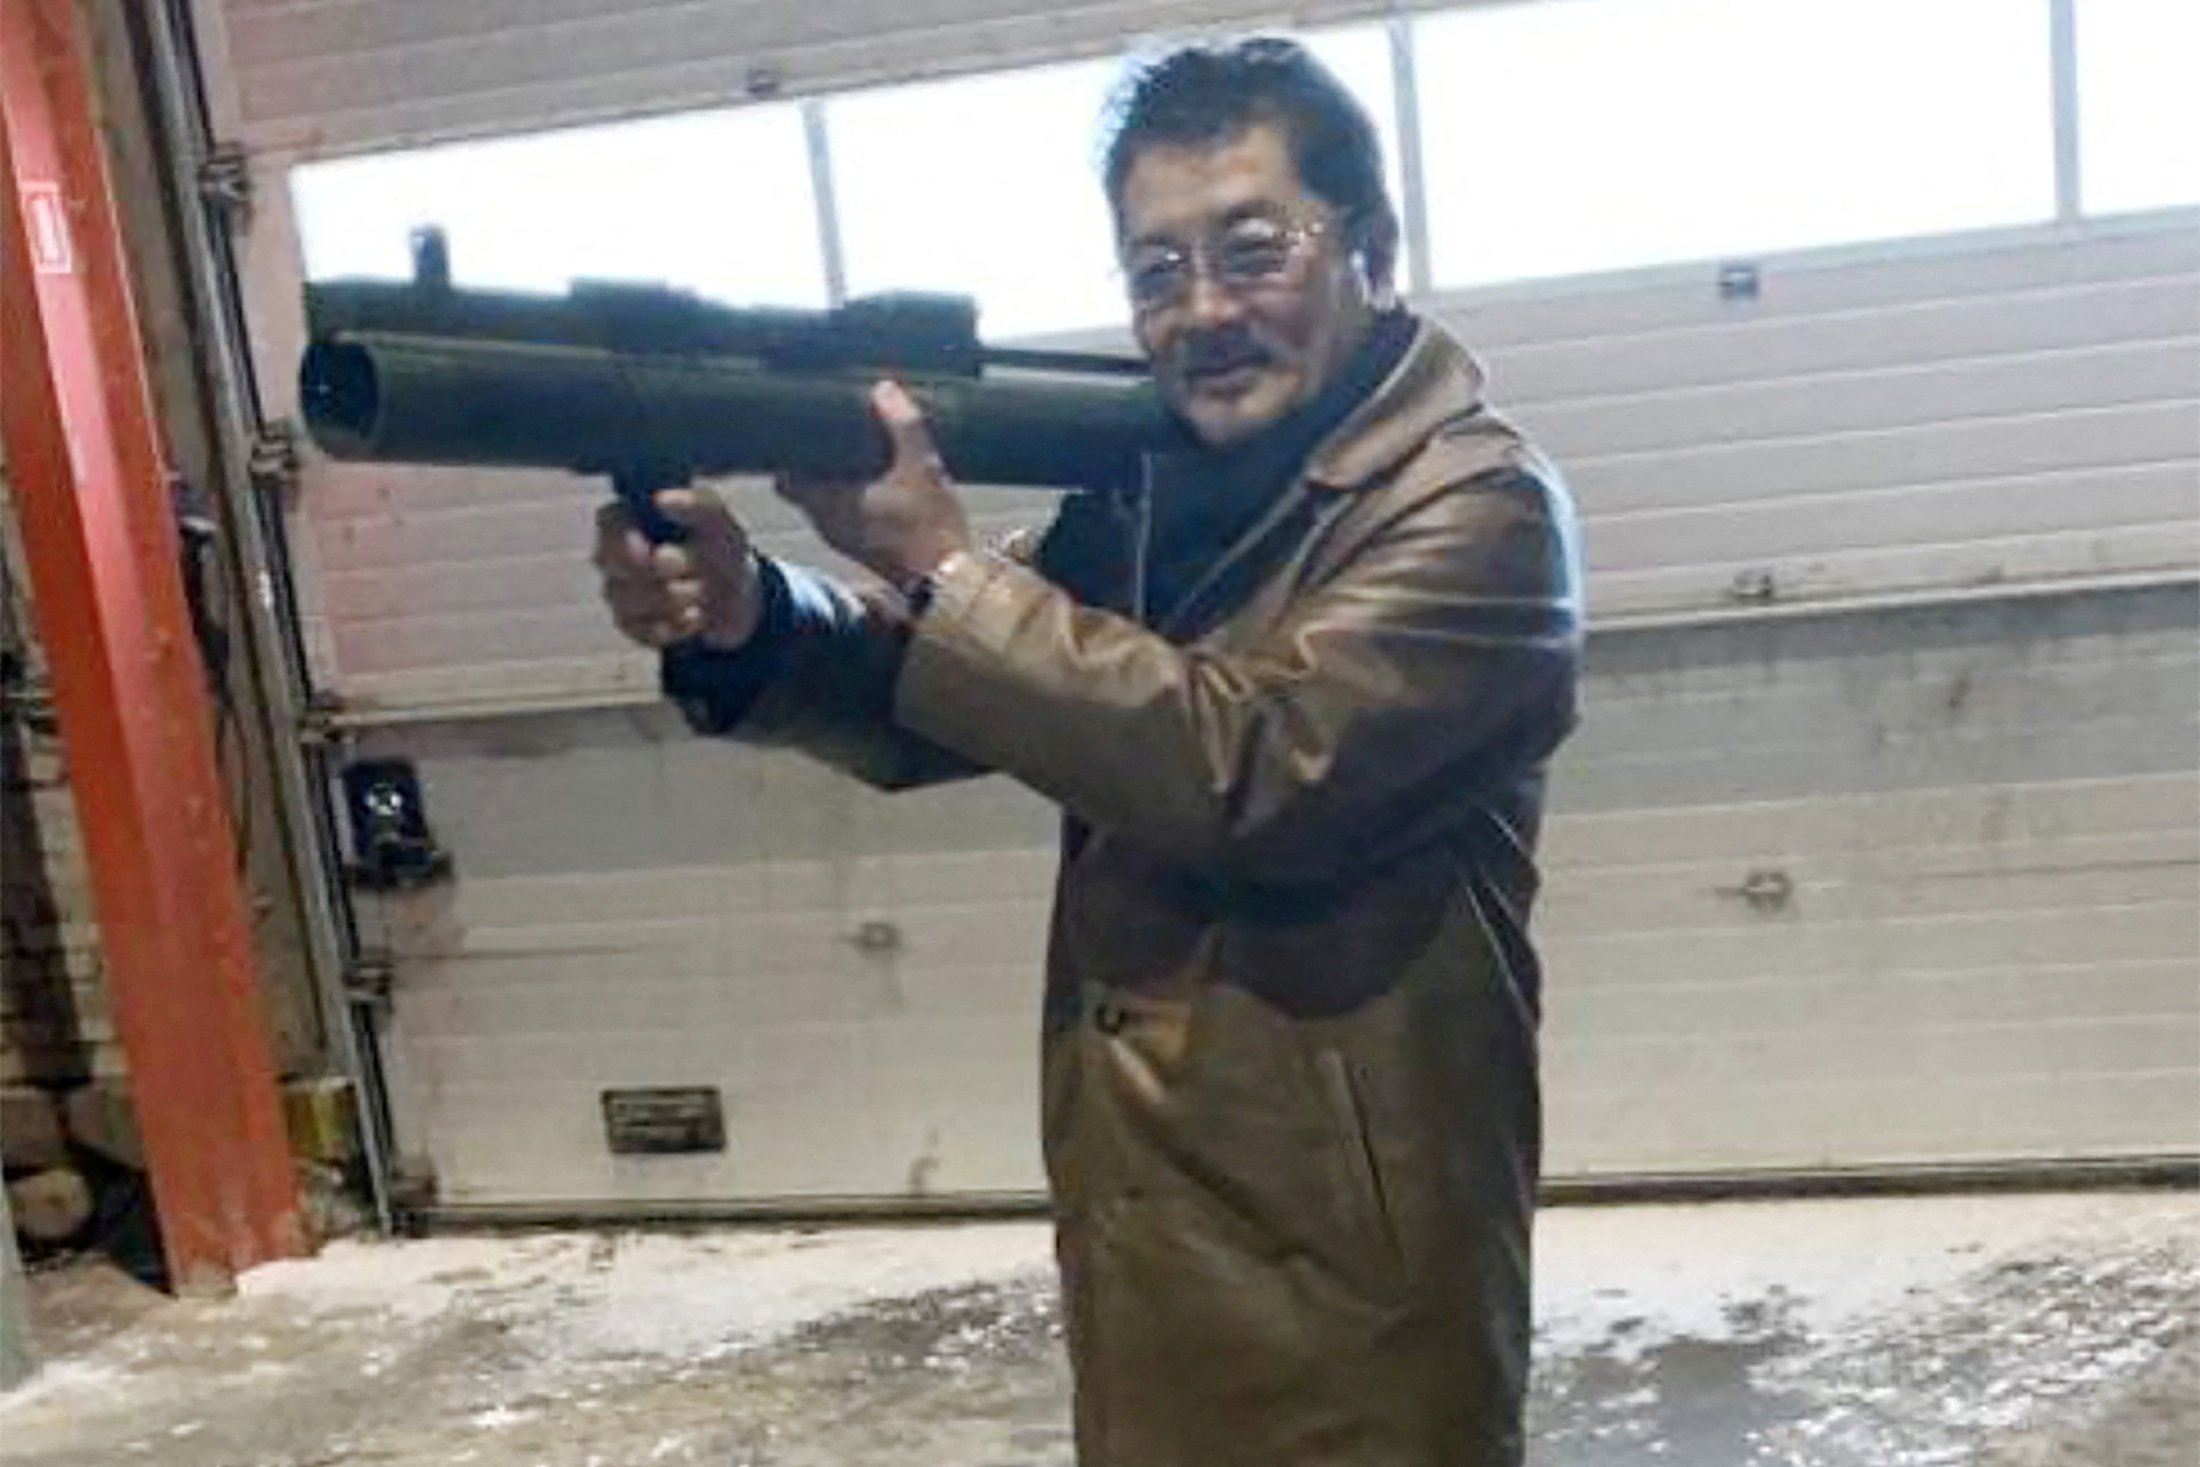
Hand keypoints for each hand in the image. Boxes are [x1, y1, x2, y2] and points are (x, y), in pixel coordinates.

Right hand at [592, 486, 762, 650]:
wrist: (740, 597)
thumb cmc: (722, 549)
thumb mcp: (722, 524)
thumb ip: (696, 505)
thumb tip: (661, 498)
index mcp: (633, 518)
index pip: (609, 522)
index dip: (625, 542)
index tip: (652, 556)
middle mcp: (615, 553)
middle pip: (617, 568)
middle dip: (666, 575)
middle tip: (699, 573)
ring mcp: (618, 591)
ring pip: (630, 603)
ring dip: (678, 600)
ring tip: (701, 592)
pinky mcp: (630, 625)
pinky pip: (644, 631)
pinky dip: (677, 626)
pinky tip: (694, 616)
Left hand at [776, 380, 972, 592]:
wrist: (948, 583)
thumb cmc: (930, 528)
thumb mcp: (923, 467)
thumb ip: (903, 424)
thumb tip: (884, 388)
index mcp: (830, 503)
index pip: (784, 480)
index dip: (787, 455)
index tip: (799, 432)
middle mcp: (827, 524)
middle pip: (801, 489)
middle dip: (811, 463)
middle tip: (830, 435)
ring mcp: (842, 540)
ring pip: (821, 505)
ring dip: (831, 482)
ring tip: (853, 455)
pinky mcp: (861, 549)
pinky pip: (841, 517)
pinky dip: (848, 499)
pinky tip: (873, 483)